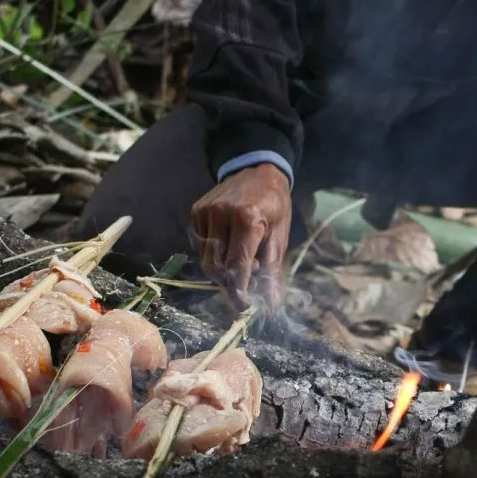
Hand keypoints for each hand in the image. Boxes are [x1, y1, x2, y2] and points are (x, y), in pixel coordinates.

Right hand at [191, 163, 292, 310]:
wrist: (257, 170)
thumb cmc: (274, 205)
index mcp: (247, 219)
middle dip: (230, 282)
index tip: (244, 307)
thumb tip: (270, 304)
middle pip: (216, 267)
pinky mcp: (196, 211)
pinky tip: (230, 244)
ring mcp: (206, 211)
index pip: (237, 265)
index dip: (239, 291)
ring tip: (241, 258)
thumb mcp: (280, 236)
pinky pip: (201, 245)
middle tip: (247, 279)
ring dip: (222, 269)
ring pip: (206, 259)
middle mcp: (222, 214)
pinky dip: (215, 253)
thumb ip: (272, 270)